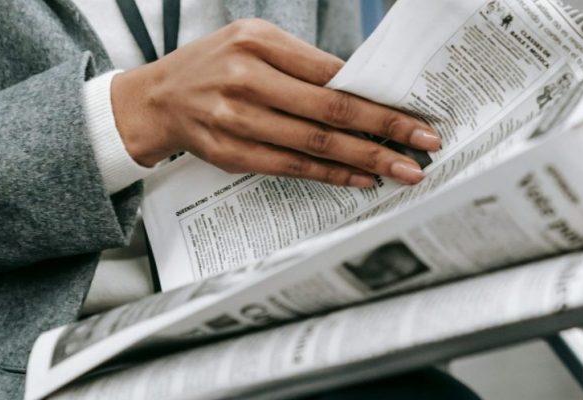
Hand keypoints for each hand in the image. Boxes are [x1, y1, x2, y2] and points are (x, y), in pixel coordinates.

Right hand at [110, 19, 440, 186]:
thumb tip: (360, 90)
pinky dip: (330, 175)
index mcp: (258, 42)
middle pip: (330, 111)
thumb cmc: (213, 65)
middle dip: (385, 130)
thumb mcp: (253, 42)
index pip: (332, 74)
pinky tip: (359, 178)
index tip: (414, 112)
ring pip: (314, 145)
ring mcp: (236, 120)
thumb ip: (302, 62)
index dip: (376, 96)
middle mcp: (246, 80)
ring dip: (365, 160)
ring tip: (402, 170)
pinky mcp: (231, 154)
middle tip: (425, 145)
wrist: (157, 99)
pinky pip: (291, 168)